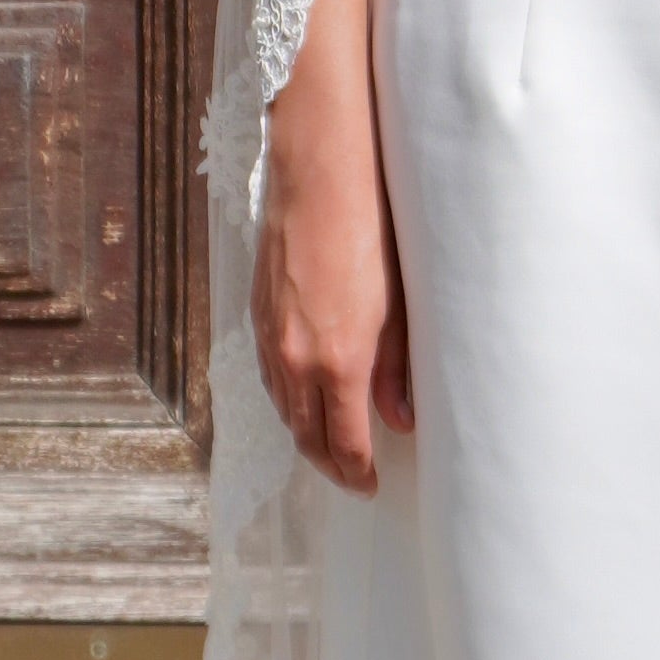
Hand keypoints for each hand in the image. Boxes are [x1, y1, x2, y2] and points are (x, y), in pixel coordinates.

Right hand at [253, 63, 411, 495]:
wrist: (321, 176)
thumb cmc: (372, 231)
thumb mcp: (400, 306)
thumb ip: (398, 369)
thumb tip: (402, 418)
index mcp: (338, 361)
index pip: (344, 442)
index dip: (358, 471)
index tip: (372, 483)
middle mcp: (296, 359)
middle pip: (307, 436)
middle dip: (331, 464)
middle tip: (355, 476)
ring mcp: (270, 338)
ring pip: (284, 409)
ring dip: (306, 435)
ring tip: (332, 446)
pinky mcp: (257, 315)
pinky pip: (268, 377)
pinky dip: (287, 400)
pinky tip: (303, 399)